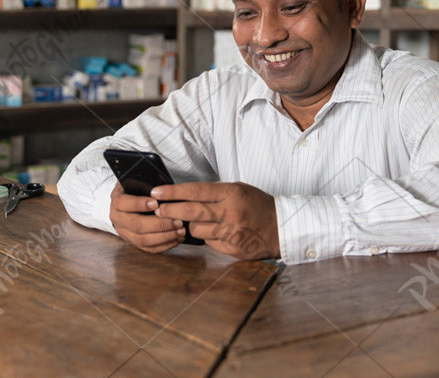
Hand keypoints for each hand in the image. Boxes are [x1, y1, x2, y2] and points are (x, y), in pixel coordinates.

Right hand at [108, 183, 184, 253]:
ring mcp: (124, 233)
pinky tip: (177, 239)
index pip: (123, 203)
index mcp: (117, 201)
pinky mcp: (134, 243)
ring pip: (143, 240)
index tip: (156, 203)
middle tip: (177, 221)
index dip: (139, 204)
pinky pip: (149, 248)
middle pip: (136, 225)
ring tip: (181, 231)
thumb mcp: (137, 181)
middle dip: (159, 224)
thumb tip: (164, 187)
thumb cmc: (136, 190)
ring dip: (164, 236)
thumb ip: (147, 184)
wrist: (126, 204)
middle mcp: (117, 219)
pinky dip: (164, 245)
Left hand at [152, 182, 279, 259]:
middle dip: (170, 211)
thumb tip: (184, 195)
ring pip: (197, 230)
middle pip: (192, 212)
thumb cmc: (257, 205)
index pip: (196, 191)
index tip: (157, 192)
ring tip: (199, 221)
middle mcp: (231, 213)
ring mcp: (231, 234)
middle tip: (158, 209)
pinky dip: (208, 237)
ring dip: (192, 226)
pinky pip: (209, 243)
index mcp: (232, 194)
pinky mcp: (232, 250)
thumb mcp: (238, 190)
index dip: (174, 192)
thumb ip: (214, 193)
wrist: (281, 227)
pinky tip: (216, 233)